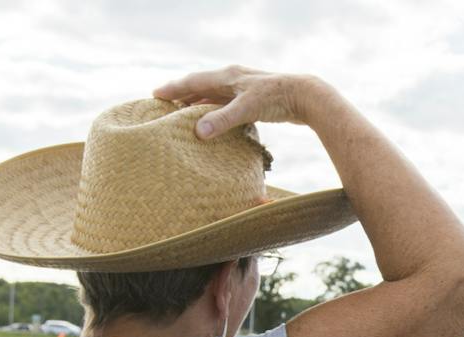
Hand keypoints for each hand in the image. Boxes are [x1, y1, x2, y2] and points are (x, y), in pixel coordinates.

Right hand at [153, 66, 334, 138]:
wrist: (307, 96)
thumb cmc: (277, 99)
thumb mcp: (247, 109)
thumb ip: (222, 120)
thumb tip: (198, 132)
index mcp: (227, 76)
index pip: (193, 82)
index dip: (174, 89)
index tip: (155, 95)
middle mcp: (233, 79)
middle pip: (201, 86)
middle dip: (183, 95)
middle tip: (164, 105)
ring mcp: (244, 88)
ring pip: (214, 95)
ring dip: (199, 103)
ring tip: (184, 113)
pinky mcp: (255, 99)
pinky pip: (227, 103)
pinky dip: (216, 110)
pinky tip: (215, 120)